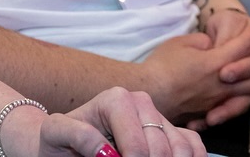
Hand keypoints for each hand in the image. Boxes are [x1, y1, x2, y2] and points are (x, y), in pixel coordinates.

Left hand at [37, 87, 205, 155]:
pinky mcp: (171, 131)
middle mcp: (141, 103)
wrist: (66, 142)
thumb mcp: (55, 133)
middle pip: (162, 149)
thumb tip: (106, 150)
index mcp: (116, 99)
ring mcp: (158, 117)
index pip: (138, 143)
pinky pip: (194, 146)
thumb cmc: (60, 139)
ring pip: (182, 149)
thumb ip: (75, 134)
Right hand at [141, 21, 249, 125]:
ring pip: (248, 96)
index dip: (249, 39)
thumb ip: (202, 42)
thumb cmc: (162, 65)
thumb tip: (211, 46)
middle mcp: (221, 84)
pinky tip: (241, 95)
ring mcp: (217, 100)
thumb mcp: (181, 43)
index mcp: (215, 63)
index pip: (242, 49)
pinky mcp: (209, 111)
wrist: (149, 91)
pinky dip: (242, 100)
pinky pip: (233, 106)